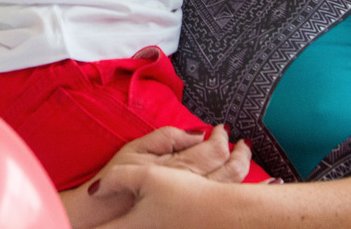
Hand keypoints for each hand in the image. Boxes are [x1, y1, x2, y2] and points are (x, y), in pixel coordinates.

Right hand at [63, 126, 248, 228]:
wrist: (102, 220)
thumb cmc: (116, 185)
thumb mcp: (135, 152)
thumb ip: (166, 137)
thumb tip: (197, 133)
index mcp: (180, 168)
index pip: (215, 151)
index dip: (222, 138)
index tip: (222, 129)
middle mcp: (193, 187)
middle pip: (231, 170)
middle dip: (241, 154)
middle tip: (244, 144)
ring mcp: (194, 204)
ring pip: (232, 188)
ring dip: (244, 172)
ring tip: (247, 159)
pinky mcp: (192, 217)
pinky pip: (224, 204)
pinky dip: (240, 195)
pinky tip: (248, 191)